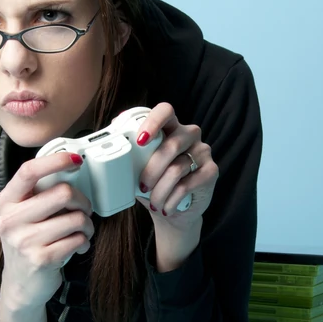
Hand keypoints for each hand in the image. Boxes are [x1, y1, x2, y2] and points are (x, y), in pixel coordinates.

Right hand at [0, 152, 94, 310]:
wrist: (21, 285)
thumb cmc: (27, 243)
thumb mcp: (23, 215)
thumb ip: (38, 194)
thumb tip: (70, 170)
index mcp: (7, 202)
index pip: (29, 171)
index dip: (55, 161)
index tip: (75, 159)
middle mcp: (11, 220)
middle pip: (62, 193)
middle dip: (83, 201)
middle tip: (84, 210)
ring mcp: (24, 241)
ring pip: (75, 218)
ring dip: (87, 225)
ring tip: (82, 232)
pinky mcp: (40, 259)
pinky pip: (77, 240)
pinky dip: (83, 242)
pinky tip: (77, 246)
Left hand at [132, 103, 218, 232]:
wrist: (173, 210)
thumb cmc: (153, 184)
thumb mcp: (138, 167)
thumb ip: (130, 153)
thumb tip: (111, 144)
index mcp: (170, 127)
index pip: (165, 111)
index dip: (153, 122)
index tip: (140, 140)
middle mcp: (189, 134)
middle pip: (171, 145)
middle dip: (151, 170)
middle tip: (142, 186)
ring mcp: (202, 151)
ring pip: (177, 168)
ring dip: (160, 190)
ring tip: (153, 202)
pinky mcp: (211, 171)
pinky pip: (187, 184)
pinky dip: (171, 199)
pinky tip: (166, 207)